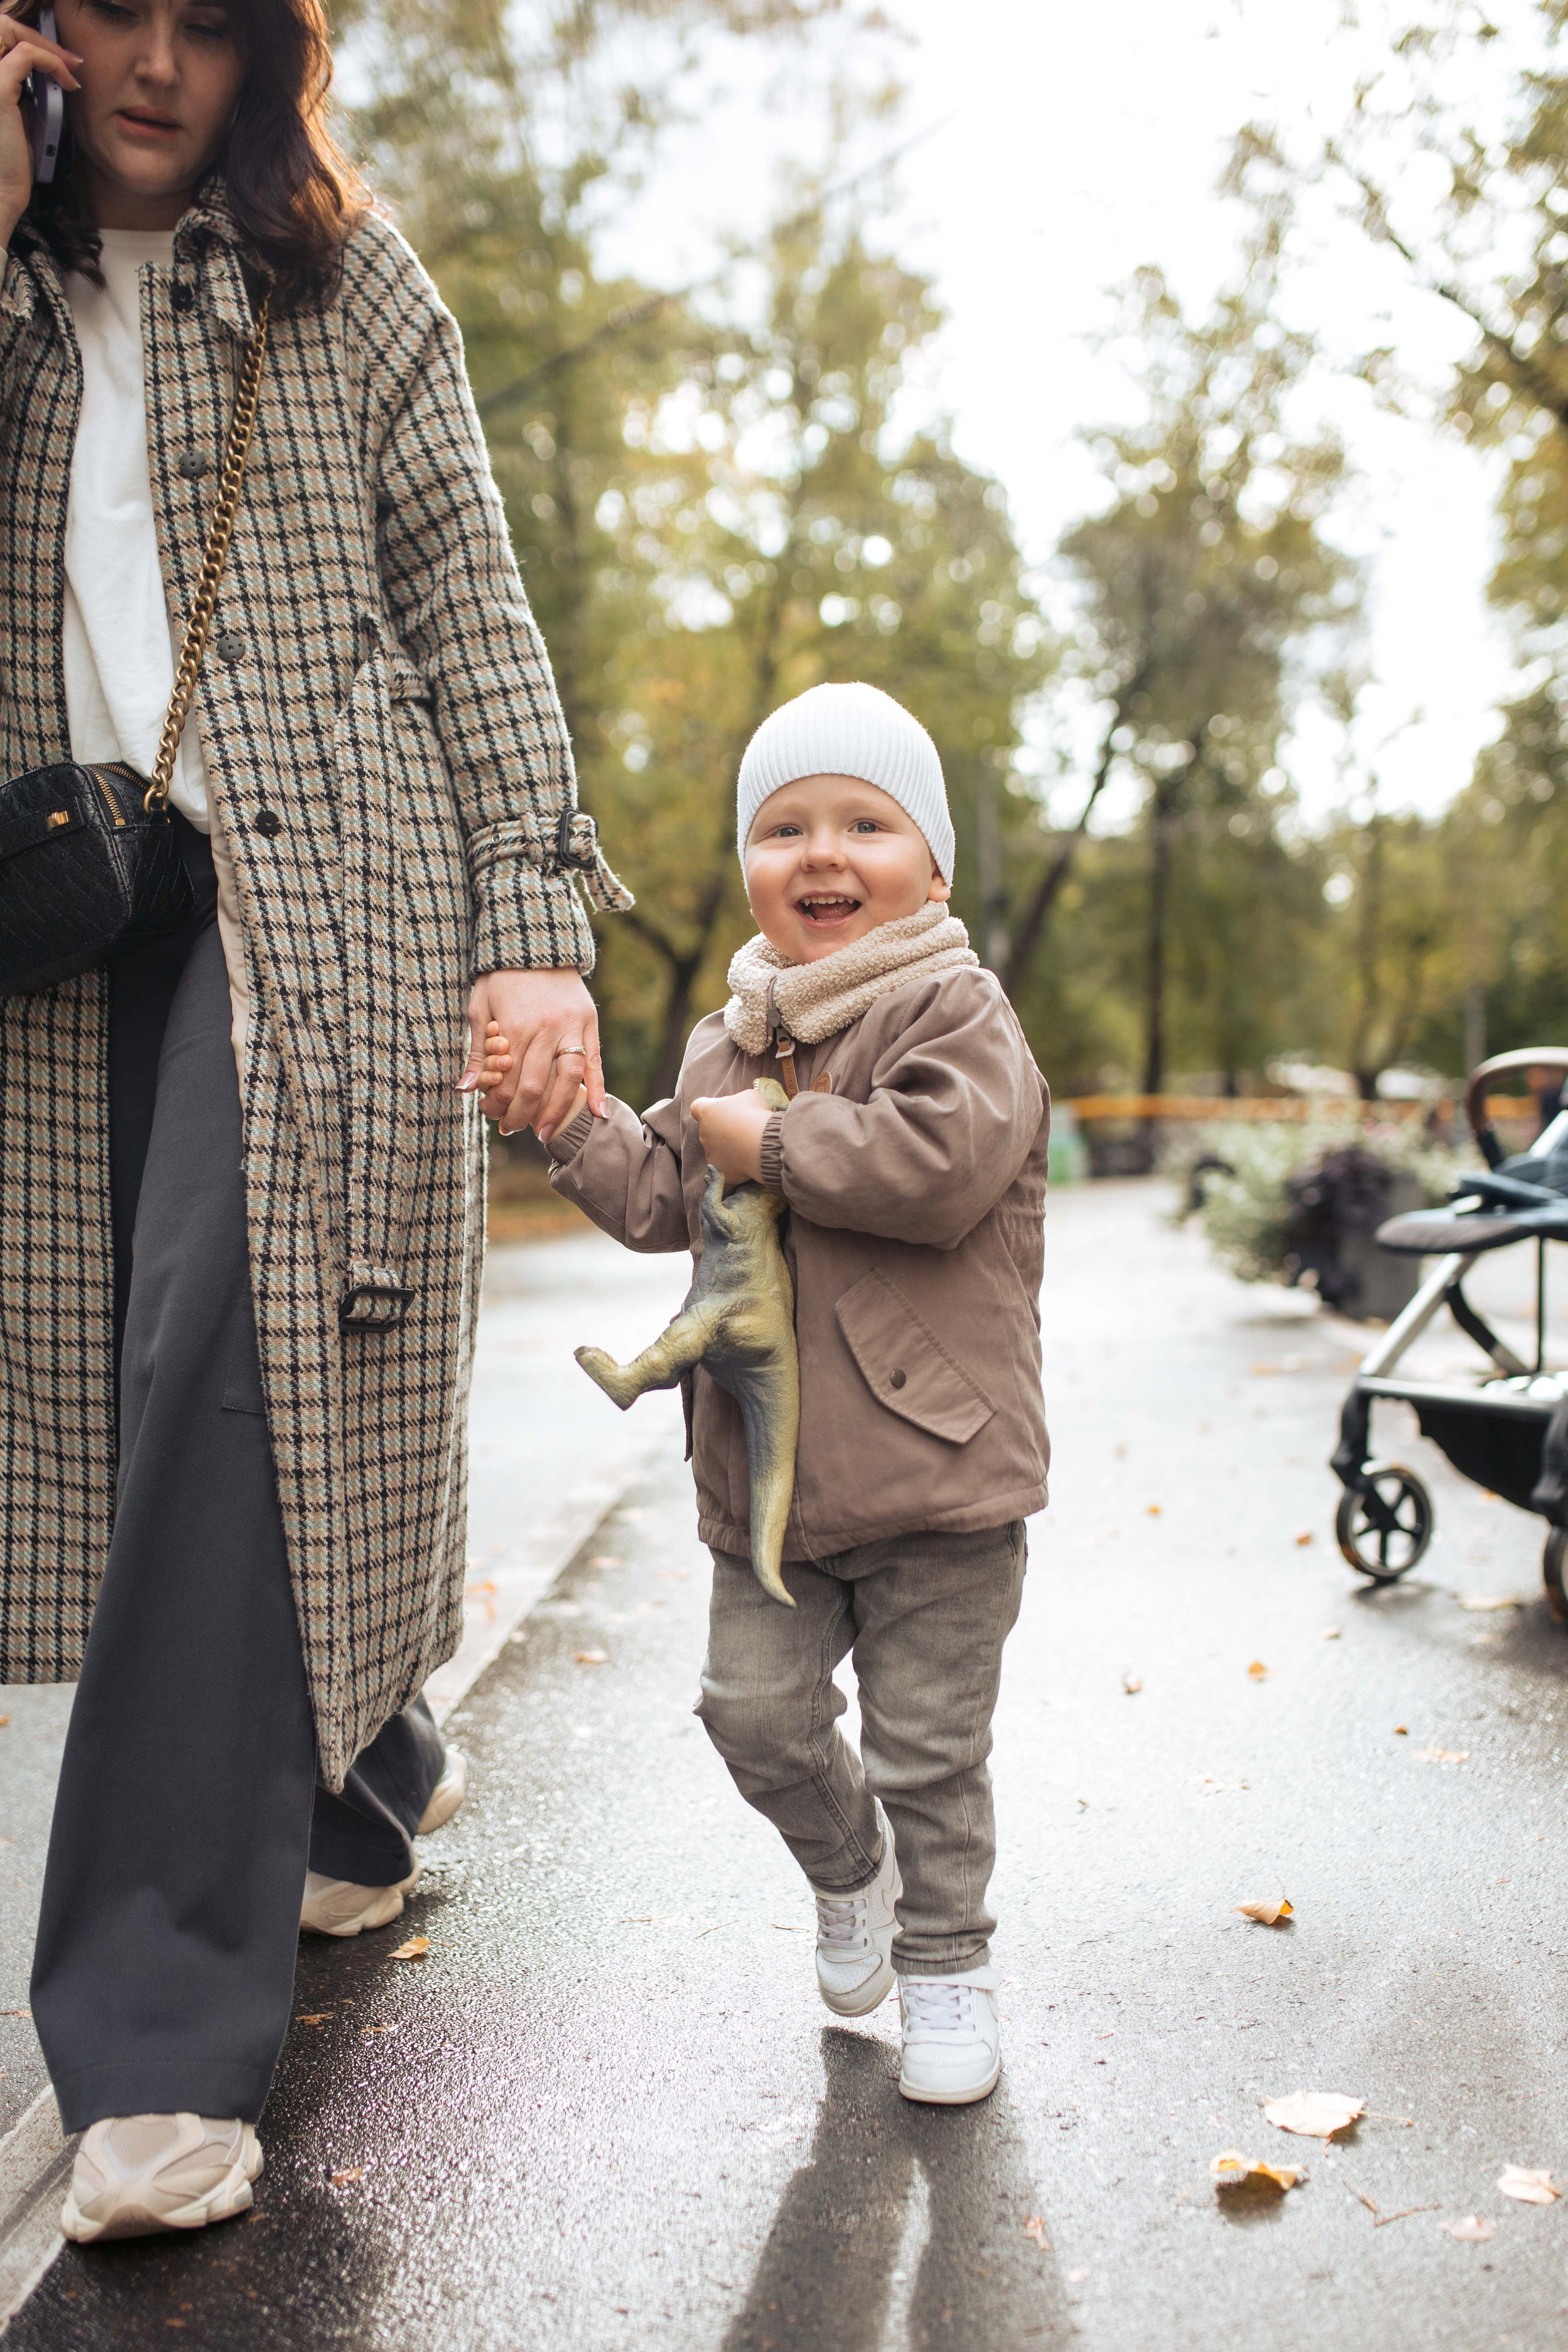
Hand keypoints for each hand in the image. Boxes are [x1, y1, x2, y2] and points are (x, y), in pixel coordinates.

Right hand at [0, 15, 79, 247]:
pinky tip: (67, 81)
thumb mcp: (22, 120)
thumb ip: (26, 95)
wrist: (2, 191)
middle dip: (42, 39)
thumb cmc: (12, 164)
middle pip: (5, 28)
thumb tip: (47, 79)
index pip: (4, 41)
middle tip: (72, 61)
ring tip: (72, 69)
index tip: (65, 64)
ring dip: (47, 46)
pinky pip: (26, 55)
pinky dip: (51, 61)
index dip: (34, 43)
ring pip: (13, 33)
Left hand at [460, 969, 603, 1139]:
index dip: (496, 1104)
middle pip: (534, 1086)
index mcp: (514, 1026)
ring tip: (544, 1132)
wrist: (534, 940)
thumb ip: (474, 1051)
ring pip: (567, 1079)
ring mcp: (571, 1026)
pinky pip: (595, 1062)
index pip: (505, 1080)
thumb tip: (464, 1090)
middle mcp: (545, 1028)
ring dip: (556, 1111)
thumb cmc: (500, 975)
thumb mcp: (479, 1008)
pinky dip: (597, 1090)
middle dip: (521, 1115)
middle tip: (512, 1129)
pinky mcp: (589, 1022)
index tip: (490, 1113)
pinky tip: (598, 1114)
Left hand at [691, 1091, 773, 1184]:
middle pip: (710, 1131)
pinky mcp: (718, 1171)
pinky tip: (749, 1161)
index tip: (719, 1113)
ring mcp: (709, 1154)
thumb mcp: (749, 1097)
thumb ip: (738, 1101)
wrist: (762, 1144)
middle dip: (724, 1132)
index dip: (708, 1110)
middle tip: (744, 1132)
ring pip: (718, 1150)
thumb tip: (740, 1108)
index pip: (697, 1108)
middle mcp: (704, 1133)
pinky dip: (735, 1166)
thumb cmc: (755, 1115)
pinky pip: (725, 1168)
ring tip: (750, 1148)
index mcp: (708, 1112)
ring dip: (730, 1149)